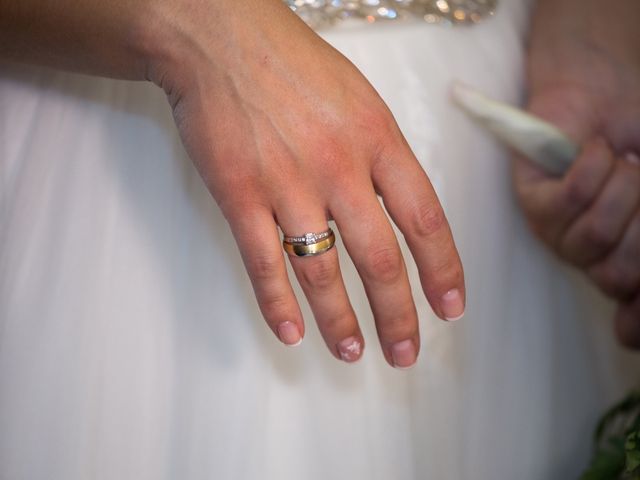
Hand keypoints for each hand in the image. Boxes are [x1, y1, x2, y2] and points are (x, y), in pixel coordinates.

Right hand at [150, 0, 464, 365]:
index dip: (443, 271)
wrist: (218, 38)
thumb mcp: (359, 97)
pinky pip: (263, 262)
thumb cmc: (291, 63)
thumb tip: (400, 212)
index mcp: (377, 139)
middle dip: (396, 316)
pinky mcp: (239, 195)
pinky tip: (291, 333)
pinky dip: (277, 304)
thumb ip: (382, 155)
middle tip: (404, 352)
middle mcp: (339, 167)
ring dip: (339, 321)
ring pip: (321, 271)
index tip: (450, 308)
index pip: (425, 219)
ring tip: (351, 353)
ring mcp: (287, 184)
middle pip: (379, 260)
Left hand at [514, 0, 639, 346]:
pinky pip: (569, 200)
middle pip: (621, 274)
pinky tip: (595, 150)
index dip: (638, 317)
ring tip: (621, 161)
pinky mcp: (532, 203)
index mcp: (627, 260)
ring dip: (622, 188)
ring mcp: (558, 233)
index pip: (632, 311)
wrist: (602, 93)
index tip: (633, 323)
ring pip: (596, 235)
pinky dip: (592, 168)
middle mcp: (591, 255)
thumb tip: (635, 318)